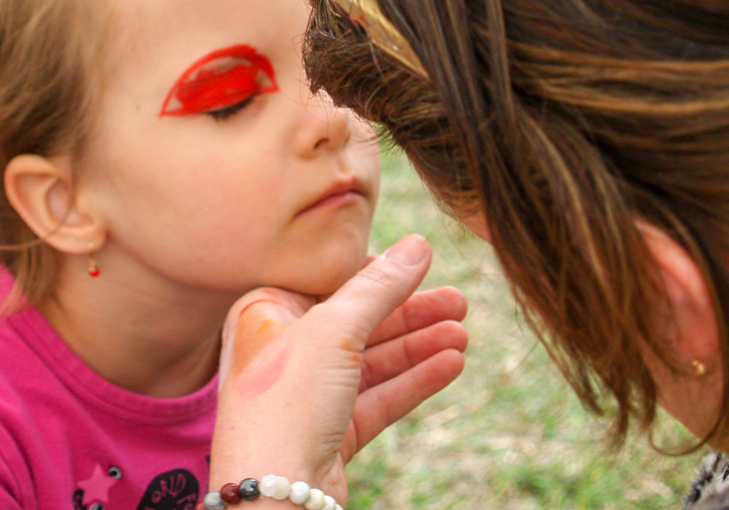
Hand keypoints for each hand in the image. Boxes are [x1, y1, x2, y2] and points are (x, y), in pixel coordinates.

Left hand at [210, 234, 467, 502]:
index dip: (376, 273)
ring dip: (419, 346)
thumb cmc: (287, 400)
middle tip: (460, 302)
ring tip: (463, 334)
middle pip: (356, 321)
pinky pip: (377, 397)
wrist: (274, 491)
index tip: (422, 262)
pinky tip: (451, 365)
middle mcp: (282, 350)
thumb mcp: (335, 328)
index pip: (328, 283)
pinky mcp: (328, 432)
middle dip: (410, 312)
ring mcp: (306, 394)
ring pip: (372, 360)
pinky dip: (414, 380)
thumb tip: (419, 244)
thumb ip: (380, 286)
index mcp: (265, 313)